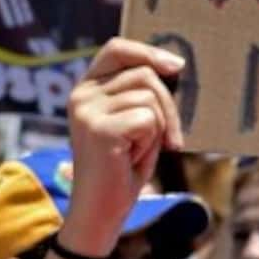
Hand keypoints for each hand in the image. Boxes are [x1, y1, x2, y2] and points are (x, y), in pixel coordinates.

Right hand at [62, 38, 186, 252]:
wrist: (101, 210)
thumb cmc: (123, 168)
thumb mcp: (134, 122)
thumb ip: (142, 93)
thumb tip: (174, 64)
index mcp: (86, 88)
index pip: (117, 48)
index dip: (149, 51)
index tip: (178, 66)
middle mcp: (81, 95)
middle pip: (144, 74)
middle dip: (168, 106)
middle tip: (169, 138)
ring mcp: (87, 110)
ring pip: (150, 97)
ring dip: (158, 128)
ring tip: (138, 150)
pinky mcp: (99, 128)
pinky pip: (148, 119)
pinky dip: (151, 142)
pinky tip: (133, 158)